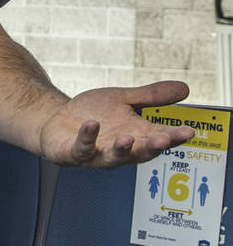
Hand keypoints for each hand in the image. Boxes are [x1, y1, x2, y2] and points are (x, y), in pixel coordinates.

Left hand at [39, 81, 194, 166]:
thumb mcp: (123, 99)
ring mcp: (96, 154)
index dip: (175, 137)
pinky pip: (81, 148)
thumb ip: (151, 96)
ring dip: (121, 149)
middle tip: (164, 139)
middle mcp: (119, 149)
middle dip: (152, 147)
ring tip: (126, 138)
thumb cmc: (94, 114)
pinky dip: (87, 137)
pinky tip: (91, 124)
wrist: (56, 121)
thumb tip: (186, 88)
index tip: (189, 132)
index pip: (159, 138)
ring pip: (112, 157)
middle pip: (140, 152)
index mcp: (136, 136)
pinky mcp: (73, 153)